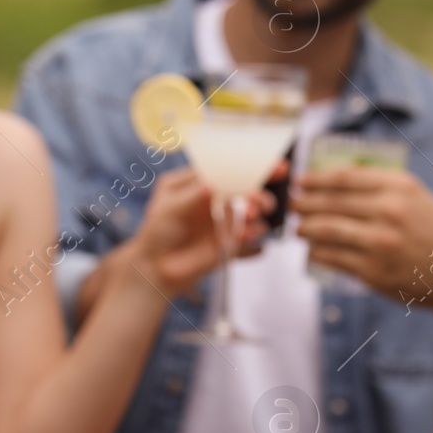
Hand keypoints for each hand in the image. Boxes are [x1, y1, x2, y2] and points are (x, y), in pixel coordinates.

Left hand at [124, 169, 270, 295]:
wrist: (156, 267)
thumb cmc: (157, 231)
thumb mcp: (169, 208)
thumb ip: (191, 197)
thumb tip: (210, 185)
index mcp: (204, 181)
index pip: (232, 167)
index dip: (254, 165)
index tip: (277, 168)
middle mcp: (220, 198)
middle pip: (249, 189)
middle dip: (259, 192)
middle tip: (256, 199)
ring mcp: (228, 220)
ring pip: (255, 211)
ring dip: (258, 211)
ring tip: (251, 215)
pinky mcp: (232, 242)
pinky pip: (251, 235)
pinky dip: (253, 234)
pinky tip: (245, 235)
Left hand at [292, 167, 432, 308]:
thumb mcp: (420, 197)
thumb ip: (383, 187)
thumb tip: (336, 181)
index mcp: (400, 187)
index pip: (343, 177)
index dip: (315, 179)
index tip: (301, 181)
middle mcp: (388, 211)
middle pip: (329, 202)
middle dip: (304, 203)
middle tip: (292, 205)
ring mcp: (379, 242)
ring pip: (325, 230)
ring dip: (305, 228)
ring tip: (298, 228)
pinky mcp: (372, 271)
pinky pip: (332, 257)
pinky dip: (317, 252)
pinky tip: (313, 249)